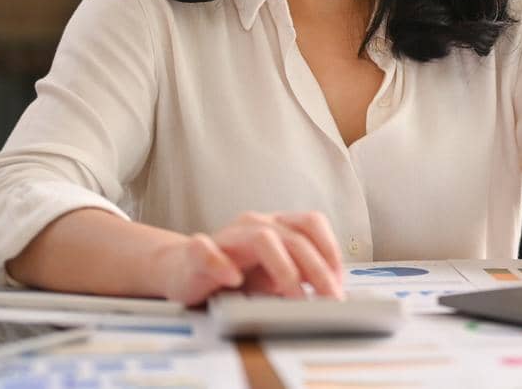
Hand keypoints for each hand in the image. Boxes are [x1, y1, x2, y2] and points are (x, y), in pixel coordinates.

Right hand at [152, 210, 345, 305]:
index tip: (339, 281)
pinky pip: (206, 250)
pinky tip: (233, 279)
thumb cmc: (232, 275)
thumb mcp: (271, 277)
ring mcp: (227, 236)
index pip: (311, 223)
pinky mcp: (196, 252)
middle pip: (294, 237)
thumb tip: (330, 294)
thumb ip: (298, 279)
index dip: (330, 249)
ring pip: (261, 239)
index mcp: (276, 225)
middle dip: (317, 269)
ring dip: (284, 269)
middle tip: (329, 298)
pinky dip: (220, 263)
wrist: (181, 271)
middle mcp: (255, 224)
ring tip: (295, 296)